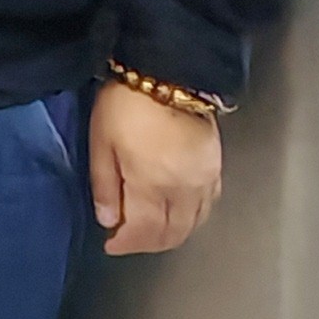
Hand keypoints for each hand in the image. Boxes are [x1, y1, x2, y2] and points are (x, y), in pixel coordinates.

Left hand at [91, 80, 222, 255]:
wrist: (170, 75)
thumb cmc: (126, 107)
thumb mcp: (102, 143)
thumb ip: (105, 186)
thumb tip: (108, 220)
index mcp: (152, 185)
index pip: (144, 232)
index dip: (127, 244)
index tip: (111, 244)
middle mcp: (183, 190)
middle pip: (172, 233)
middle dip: (148, 243)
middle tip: (129, 238)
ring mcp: (204, 181)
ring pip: (193, 225)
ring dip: (171, 234)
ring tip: (150, 229)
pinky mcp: (216, 170)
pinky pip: (207, 207)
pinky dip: (192, 218)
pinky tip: (178, 214)